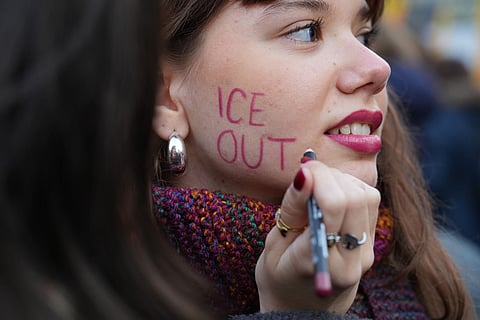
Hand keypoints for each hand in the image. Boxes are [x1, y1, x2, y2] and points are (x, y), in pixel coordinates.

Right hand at [255, 160, 379, 312]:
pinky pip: (370, 202)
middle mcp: (351, 259)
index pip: (333, 206)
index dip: (318, 178)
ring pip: (366, 195)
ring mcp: (365, 252)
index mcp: (319, 262)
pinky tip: (330, 196)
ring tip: (317, 188)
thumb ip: (291, 210)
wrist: (303, 307)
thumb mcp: (272, 245)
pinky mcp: (372, 244)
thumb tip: (305, 173)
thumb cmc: (279, 275)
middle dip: (329, 176)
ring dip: (341, 181)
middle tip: (306, 177)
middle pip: (354, 197)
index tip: (301, 172)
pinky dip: (350, 188)